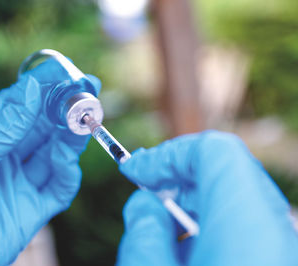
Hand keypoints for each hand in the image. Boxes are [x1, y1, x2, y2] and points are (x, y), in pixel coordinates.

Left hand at [0, 59, 100, 264]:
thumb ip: (3, 127)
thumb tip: (31, 90)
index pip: (16, 105)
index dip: (39, 87)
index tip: (62, 71)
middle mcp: (6, 157)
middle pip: (41, 127)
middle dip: (64, 109)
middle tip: (88, 91)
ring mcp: (22, 182)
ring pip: (55, 153)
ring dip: (71, 137)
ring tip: (85, 121)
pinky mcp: (35, 207)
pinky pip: (60, 187)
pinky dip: (68, 173)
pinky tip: (67, 161)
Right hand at [117, 130, 297, 265]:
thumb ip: (143, 231)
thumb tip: (143, 205)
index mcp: (245, 221)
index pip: (214, 151)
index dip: (168, 153)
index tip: (135, 169)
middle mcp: (274, 226)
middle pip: (223, 173)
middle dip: (176, 180)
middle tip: (144, 196)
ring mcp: (281, 244)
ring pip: (232, 201)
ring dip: (190, 206)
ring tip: (160, 232)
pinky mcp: (277, 258)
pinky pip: (243, 227)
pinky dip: (209, 228)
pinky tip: (186, 254)